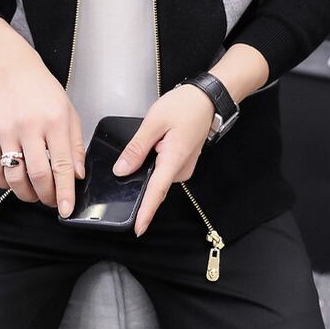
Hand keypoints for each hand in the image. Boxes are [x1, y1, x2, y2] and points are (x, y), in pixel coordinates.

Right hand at [0, 20, 86, 218]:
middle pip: (38, 175)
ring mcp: (6, 130)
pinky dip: (5, 184)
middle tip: (52, 201)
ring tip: (35, 193)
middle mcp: (30, 125)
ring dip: (26, 194)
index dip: (65, 192)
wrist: (15, 73)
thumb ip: (75, 146)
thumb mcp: (70, 114)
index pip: (62, 165)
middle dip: (47, 196)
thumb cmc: (45, 94)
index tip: (67, 211)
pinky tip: (15, 181)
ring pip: (14, 177)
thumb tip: (76, 176)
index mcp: (55, 120)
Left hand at [112, 84, 214, 235]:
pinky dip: (155, 160)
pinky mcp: (183, 161)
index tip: (137, 229)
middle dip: (142, 173)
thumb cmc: (185, 105)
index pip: (156, 192)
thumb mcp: (155, 122)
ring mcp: (184, 166)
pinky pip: (164, 167)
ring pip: (158, 174)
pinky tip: (157, 141)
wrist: (208, 98)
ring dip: (149, 163)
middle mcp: (181, 169)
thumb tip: (121, 170)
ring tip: (156, 134)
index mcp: (174, 160)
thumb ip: (137, 148)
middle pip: (154, 182)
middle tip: (147, 141)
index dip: (145, 212)